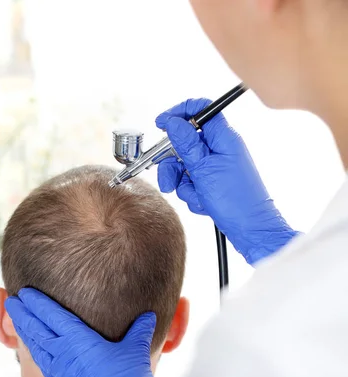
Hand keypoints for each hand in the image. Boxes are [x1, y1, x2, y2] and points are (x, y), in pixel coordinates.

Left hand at [5, 288, 171, 376]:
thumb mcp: (137, 352)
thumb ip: (140, 330)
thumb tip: (149, 316)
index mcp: (78, 341)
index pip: (52, 315)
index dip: (37, 303)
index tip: (26, 293)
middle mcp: (63, 356)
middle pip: (36, 330)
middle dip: (23, 313)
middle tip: (13, 301)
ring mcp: (59, 375)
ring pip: (36, 349)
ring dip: (25, 332)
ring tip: (17, 321)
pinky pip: (43, 366)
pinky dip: (35, 354)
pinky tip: (36, 352)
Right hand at [156, 98, 297, 264]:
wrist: (251, 230)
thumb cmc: (236, 201)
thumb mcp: (204, 170)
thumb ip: (186, 143)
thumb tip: (172, 121)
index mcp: (224, 137)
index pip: (200, 109)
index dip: (179, 113)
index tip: (161, 124)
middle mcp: (221, 149)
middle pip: (186, 142)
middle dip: (173, 162)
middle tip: (169, 179)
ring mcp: (218, 167)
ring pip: (186, 165)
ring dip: (183, 183)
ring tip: (193, 195)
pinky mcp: (214, 184)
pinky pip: (193, 183)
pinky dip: (193, 194)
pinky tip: (204, 203)